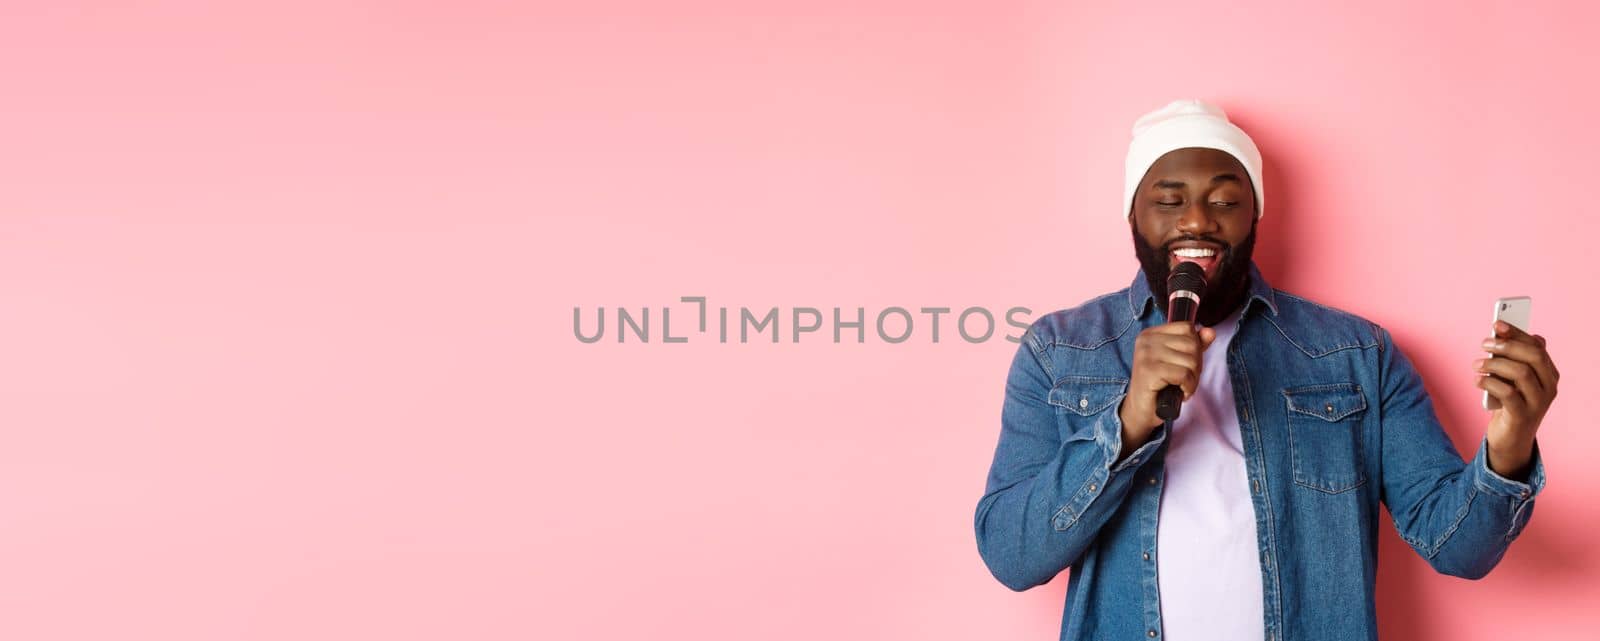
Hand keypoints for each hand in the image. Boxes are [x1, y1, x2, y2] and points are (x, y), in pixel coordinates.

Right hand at [1118, 321, 1216, 457]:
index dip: (1195, 348)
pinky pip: (1184, 375)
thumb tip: (1210, 332)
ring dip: (1193, 379)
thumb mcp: (1178, 361)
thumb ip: (1194, 345)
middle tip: (1184, 380)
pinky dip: (1188, 387)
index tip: (1185, 365)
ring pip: (1190, 360)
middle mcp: (1146, 341)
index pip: (1187, 328)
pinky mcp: (1149, 371)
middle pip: (1191, 344)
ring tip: (1181, 387)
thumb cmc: (1160, 386)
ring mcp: (1146, 355)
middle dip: (1195, 366)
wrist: (1140, 410)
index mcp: (1151, 334)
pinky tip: (1180, 393)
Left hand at [1475, 320, 1558, 479]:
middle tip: (1484, 343)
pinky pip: (1508, 393)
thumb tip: (1504, 333)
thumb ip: (1512, 359)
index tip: (1497, 324)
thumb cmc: (1510, 403)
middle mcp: (1549, 387)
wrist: (1511, 439)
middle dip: (1507, 346)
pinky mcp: (1523, 416)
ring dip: (1494, 364)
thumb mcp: (1512, 379)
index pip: (1537, 347)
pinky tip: (1478, 380)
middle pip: (1533, 357)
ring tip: (1476, 364)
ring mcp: (1538, 403)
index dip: (1517, 333)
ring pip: (1521, 373)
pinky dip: (1490, 383)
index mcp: (1549, 374)